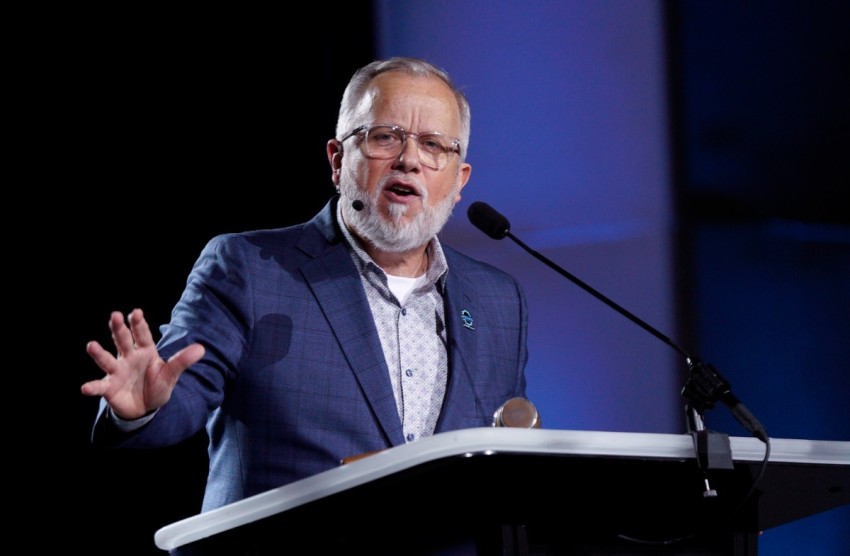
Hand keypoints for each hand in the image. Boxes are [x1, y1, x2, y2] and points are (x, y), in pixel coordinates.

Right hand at [81, 308, 204, 419]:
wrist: (146, 408)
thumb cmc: (157, 385)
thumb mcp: (171, 374)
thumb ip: (182, 361)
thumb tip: (201, 349)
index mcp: (145, 351)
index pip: (142, 335)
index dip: (139, 324)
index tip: (136, 312)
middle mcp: (128, 357)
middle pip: (123, 341)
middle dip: (119, 329)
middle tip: (115, 316)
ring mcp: (117, 371)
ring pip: (107, 359)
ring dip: (99, 353)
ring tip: (91, 345)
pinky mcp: (109, 387)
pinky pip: (99, 386)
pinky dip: (92, 386)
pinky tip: (85, 388)